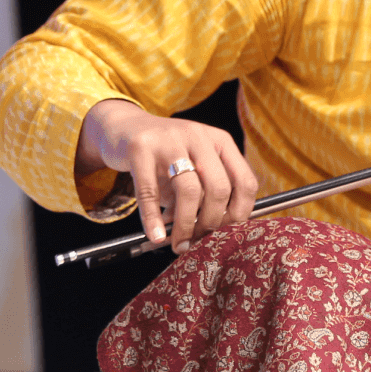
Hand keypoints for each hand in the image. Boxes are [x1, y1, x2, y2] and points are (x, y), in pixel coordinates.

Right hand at [77, 99, 258, 252]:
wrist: (125, 128)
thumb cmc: (164, 157)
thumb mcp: (191, 169)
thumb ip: (202, 196)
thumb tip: (204, 235)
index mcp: (221, 142)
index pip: (245, 182)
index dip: (239, 213)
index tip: (226, 234)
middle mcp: (199, 137)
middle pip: (219, 188)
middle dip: (211, 223)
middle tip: (199, 242)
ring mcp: (170, 140)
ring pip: (189, 189)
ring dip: (185, 225)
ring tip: (179, 244)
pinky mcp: (141, 148)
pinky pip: (149, 191)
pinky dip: (153, 218)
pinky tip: (156, 235)